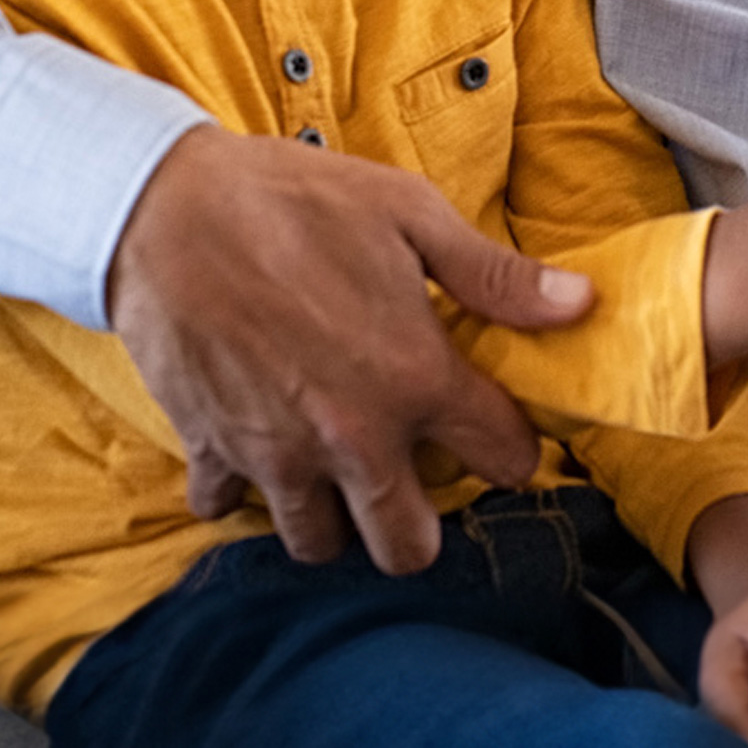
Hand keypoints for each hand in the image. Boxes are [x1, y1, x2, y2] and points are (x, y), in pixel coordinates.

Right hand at [106, 126, 592, 574]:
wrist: (166, 209)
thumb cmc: (297, 202)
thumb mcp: (410, 216)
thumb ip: (496, 276)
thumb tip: (581, 304)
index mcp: (415, 381)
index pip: (502, 459)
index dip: (512, 447)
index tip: (497, 430)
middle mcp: (353, 439)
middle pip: (407, 545)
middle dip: (422, 522)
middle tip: (413, 471)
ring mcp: (278, 456)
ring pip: (321, 545)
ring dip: (335, 518)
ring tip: (338, 465)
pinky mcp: (214, 452)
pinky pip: (230, 508)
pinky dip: (244, 490)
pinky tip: (257, 442)